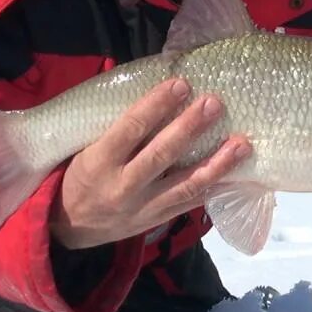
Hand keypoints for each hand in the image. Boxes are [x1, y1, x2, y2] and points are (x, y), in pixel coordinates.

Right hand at [51, 78, 251, 248]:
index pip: (129, 129)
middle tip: (214, 103)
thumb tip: (156, 88)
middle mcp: (122, 186)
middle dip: (190, 127)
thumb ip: (116, 127)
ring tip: (242, 143)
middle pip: (161, 154)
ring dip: (217, 163)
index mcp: (98, 162)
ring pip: (185, 184)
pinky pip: (191, 203)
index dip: (155, 105)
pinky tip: (238, 173)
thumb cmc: (80, 175)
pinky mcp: (159, 219)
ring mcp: (143, 207)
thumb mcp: (84, 149)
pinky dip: (215, 187)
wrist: (69, 227)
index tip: (180, 84)